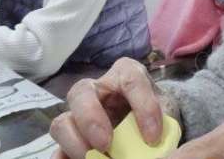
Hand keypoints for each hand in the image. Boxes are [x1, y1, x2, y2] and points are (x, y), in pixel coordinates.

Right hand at [49, 58, 180, 158]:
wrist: (152, 121)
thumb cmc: (159, 111)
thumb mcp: (167, 112)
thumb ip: (164, 123)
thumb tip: (158, 148)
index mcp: (126, 73)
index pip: (131, 80)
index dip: (143, 107)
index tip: (153, 137)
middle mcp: (98, 88)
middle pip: (81, 92)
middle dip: (90, 118)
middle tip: (106, 144)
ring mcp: (80, 114)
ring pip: (62, 122)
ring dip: (74, 143)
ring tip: (93, 158)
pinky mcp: (72, 138)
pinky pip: (56, 148)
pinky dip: (63, 158)